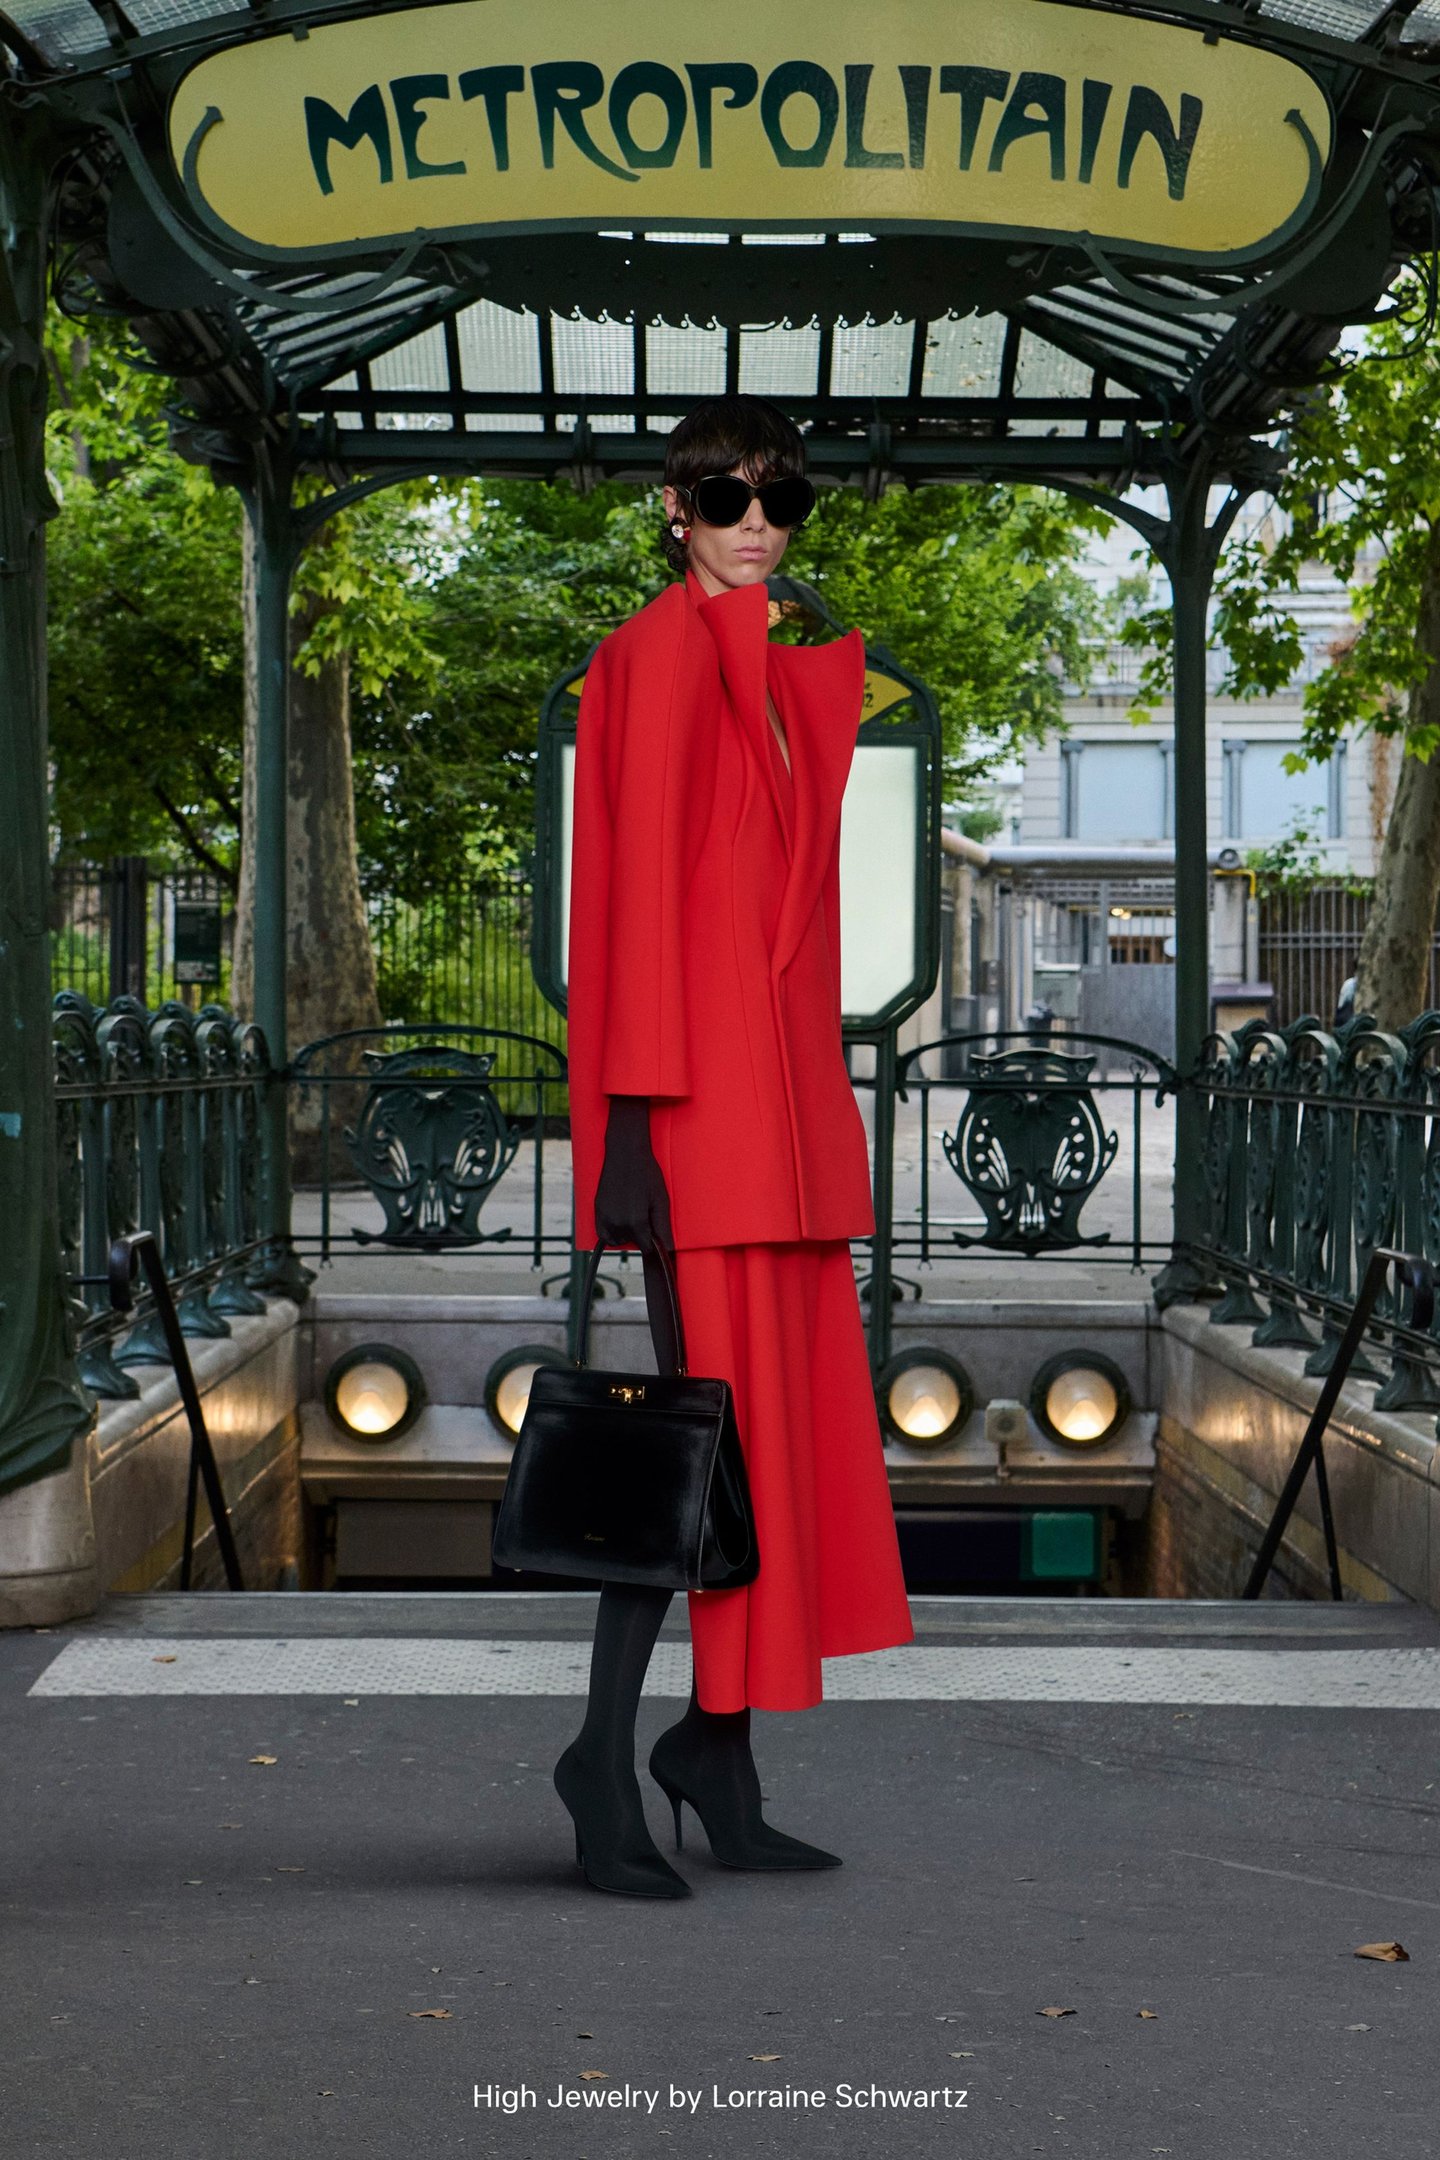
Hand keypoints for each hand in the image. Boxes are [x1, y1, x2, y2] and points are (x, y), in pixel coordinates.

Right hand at [593, 1094, 674, 1251]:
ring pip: (617, 1240)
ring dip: (626, 1234)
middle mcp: (616, 1223)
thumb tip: (667, 1249)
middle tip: (646, 1212)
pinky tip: (621, 1219)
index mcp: (635, 1223)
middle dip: (641, 1235)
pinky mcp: (597, 1210)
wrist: (625, 1153)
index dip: (654, 1241)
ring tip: (634, 1214)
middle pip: (632, 1243)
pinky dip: (611, 1232)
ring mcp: (604, 1217)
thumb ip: (663, 1227)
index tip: (656, 1229)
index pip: (646, 1248)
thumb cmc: (647, 1174)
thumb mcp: (660, 1200)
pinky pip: (603, 1234)